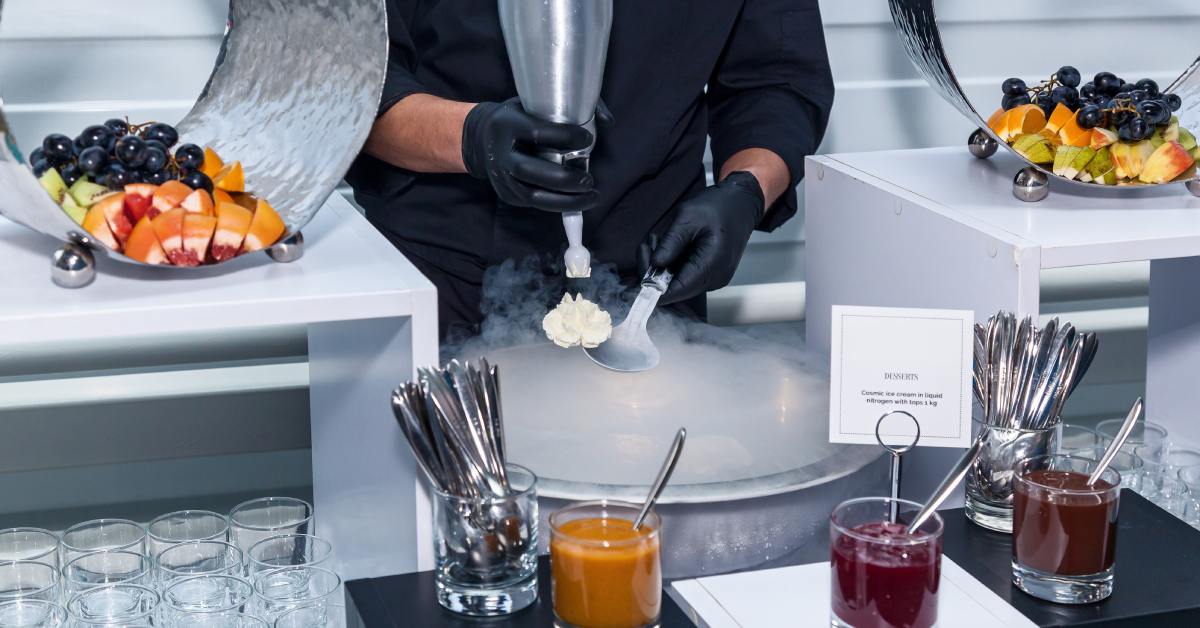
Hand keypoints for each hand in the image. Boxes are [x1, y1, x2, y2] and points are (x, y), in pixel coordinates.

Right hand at [462, 97, 608, 212]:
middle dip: (565, 179)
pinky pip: (534, 203)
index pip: (538, 133)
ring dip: (566, 200)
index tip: (588, 139)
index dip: (565, 137)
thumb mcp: (536, 103)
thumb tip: (607, 121)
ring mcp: (502, 177)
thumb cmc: (519, 117)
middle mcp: (501, 152)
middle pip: (532, 170)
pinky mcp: (507, 194)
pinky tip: (576, 201)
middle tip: (590, 180)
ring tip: (590, 196)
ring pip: (534, 195)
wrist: (482, 138)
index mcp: (508, 124)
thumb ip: (574, 106)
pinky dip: (558, 205)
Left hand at [644, 172, 763, 304]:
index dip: (653, 285)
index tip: (642, 262)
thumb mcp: (688, 217)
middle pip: (675, 289)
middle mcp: (714, 279)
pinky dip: (674, 264)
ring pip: (679, 282)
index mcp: (711, 266)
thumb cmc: (719, 206)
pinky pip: (686, 276)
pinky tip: (671, 245)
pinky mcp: (711, 274)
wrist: (742, 203)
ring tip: (658, 240)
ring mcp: (714, 279)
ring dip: (663, 266)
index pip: (676, 291)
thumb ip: (671, 243)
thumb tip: (654, 264)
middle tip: (648, 244)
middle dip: (655, 271)